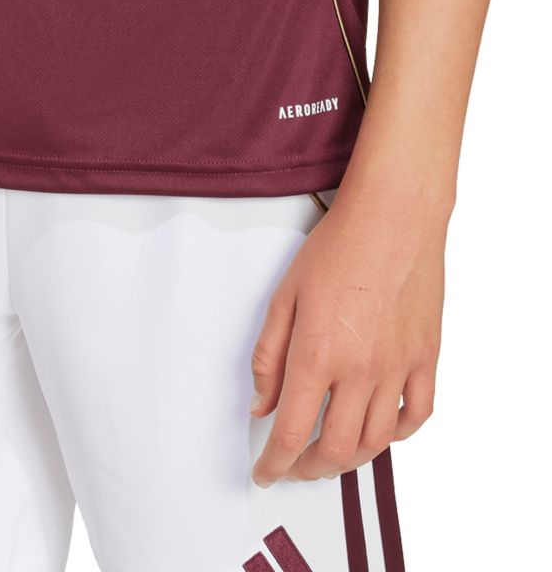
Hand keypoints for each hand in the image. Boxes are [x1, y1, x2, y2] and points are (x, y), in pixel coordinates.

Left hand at [249, 183, 446, 485]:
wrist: (393, 215)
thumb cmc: (338, 246)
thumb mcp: (285, 295)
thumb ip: (269, 356)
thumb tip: (262, 404)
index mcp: (317, 353)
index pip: (292, 432)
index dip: (275, 464)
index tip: (266, 472)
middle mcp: (360, 369)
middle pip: (336, 449)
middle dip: (309, 468)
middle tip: (295, 465)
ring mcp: (398, 366)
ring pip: (377, 442)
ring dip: (350, 458)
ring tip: (332, 453)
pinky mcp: (426, 357)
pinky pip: (417, 415)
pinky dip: (398, 434)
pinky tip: (381, 429)